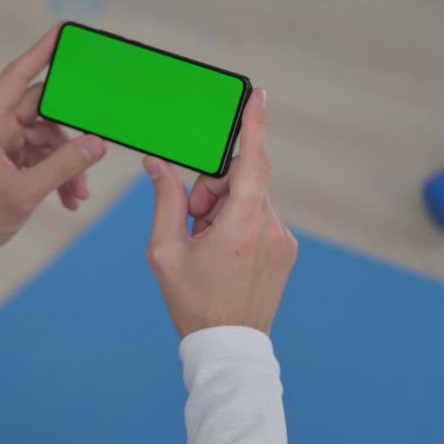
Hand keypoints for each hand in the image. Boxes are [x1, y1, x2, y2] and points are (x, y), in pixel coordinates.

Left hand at [0, 26, 107, 266]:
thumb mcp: (24, 192)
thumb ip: (63, 166)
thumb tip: (96, 144)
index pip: (18, 76)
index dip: (42, 52)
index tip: (63, 32)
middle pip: (43, 111)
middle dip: (71, 135)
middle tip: (97, 137)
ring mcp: (1, 144)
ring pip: (48, 139)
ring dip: (69, 163)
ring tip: (79, 192)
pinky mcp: (9, 161)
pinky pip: (43, 157)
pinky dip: (59, 174)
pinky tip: (70, 198)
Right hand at [144, 88, 297, 337]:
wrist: (228, 347)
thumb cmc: (193, 302)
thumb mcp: (166, 251)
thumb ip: (166, 200)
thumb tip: (158, 165)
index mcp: (243, 225)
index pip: (253, 161)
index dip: (255, 124)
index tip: (258, 96)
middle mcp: (271, 228)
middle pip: (242, 181)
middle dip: (213, 190)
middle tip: (193, 220)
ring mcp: (283, 241)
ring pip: (250, 200)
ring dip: (225, 209)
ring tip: (206, 244)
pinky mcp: (286, 251)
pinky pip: (259, 219)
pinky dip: (238, 225)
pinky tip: (223, 254)